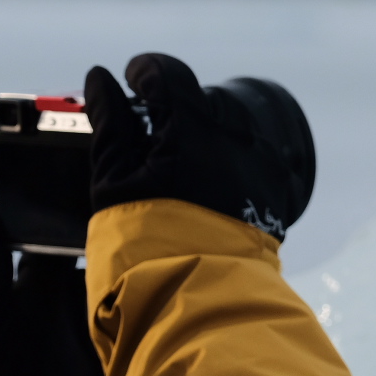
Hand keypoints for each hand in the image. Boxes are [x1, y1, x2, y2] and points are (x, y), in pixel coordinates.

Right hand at [84, 54, 314, 240]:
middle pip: (202, 100)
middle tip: (147, 132)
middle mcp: (237, 139)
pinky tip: (203, 186)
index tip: (131, 80)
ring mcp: (261, 163)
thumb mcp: (114, 183)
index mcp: (194, 130)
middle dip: (174, 107)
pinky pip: (250, 154)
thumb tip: (100, 80)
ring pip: (231, 125)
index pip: (170, 75)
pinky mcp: (275, 188)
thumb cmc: (145, 247)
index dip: (145, 73)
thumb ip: (109, 126)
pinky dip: (226, 158)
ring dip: (203, 132)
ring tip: (176, 165)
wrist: (196, 303)